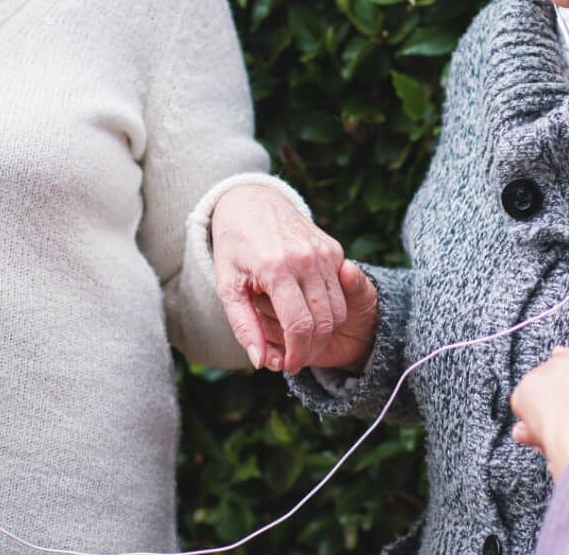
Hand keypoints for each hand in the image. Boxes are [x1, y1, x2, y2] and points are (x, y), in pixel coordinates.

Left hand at [211, 183, 361, 372]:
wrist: (252, 201)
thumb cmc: (234, 247)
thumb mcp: (228, 286)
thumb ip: (244, 326)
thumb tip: (260, 362)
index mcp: (276, 268)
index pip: (299, 325)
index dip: (297, 353)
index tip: (289, 366)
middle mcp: (305, 258)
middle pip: (323, 322)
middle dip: (312, 349)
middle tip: (296, 359)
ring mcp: (323, 251)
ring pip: (337, 310)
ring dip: (323, 333)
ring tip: (300, 338)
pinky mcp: (333, 248)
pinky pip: (340, 292)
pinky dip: (328, 310)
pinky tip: (305, 309)